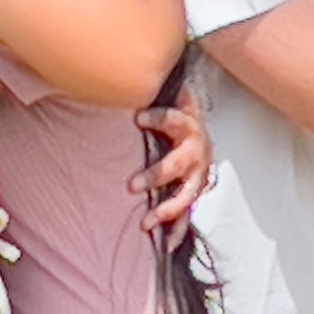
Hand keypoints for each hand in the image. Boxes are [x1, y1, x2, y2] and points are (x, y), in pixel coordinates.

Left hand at [132, 83, 211, 239]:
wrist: (196, 128)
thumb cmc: (172, 111)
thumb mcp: (164, 94)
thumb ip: (147, 87)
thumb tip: (116, 68)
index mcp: (187, 123)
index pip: (173, 118)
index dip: (158, 118)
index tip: (137, 117)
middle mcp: (196, 149)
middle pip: (179, 163)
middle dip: (157, 175)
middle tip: (132, 185)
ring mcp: (197, 174)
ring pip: (187, 194)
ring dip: (168, 208)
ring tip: (147, 222)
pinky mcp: (194, 191)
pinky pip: (188, 214)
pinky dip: (178, 230)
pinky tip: (165, 245)